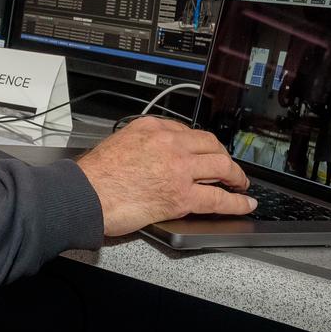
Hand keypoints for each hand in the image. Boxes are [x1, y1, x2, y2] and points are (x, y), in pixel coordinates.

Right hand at [76, 117, 255, 236]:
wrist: (86, 194)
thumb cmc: (95, 175)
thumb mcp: (119, 142)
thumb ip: (142, 143)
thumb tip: (155, 154)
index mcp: (152, 127)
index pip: (188, 131)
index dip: (201, 145)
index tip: (205, 152)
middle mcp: (169, 143)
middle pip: (210, 145)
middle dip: (224, 156)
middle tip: (228, 166)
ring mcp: (179, 168)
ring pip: (221, 166)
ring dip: (236, 176)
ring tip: (241, 183)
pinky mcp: (182, 196)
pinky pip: (219, 198)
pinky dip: (237, 202)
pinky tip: (245, 203)